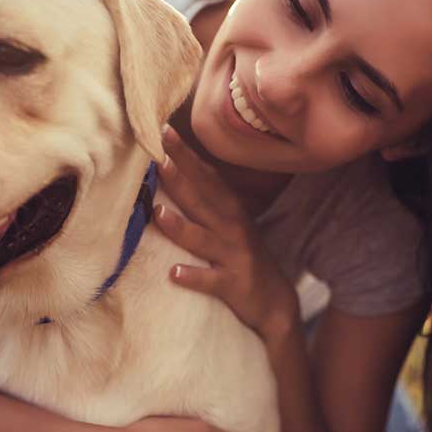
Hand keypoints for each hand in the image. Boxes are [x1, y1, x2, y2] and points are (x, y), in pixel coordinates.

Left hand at [153, 126, 301, 341]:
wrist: (274, 300)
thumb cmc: (240, 254)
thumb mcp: (228, 221)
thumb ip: (204, 196)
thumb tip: (170, 167)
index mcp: (228, 208)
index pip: (203, 176)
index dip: (185, 155)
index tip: (163, 131)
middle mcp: (231, 227)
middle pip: (202, 199)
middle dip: (180, 178)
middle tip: (157, 159)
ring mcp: (233, 255)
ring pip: (203, 239)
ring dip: (180, 227)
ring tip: (158, 213)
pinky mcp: (233, 284)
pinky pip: (211, 280)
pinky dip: (194, 277)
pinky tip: (174, 273)